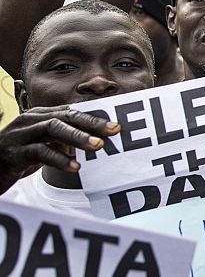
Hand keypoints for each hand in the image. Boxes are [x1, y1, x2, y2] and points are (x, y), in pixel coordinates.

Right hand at [0, 106, 118, 193]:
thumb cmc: (18, 157)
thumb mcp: (44, 146)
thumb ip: (63, 141)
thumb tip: (94, 141)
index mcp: (40, 116)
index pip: (72, 112)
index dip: (95, 117)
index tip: (116, 126)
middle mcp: (30, 120)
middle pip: (65, 116)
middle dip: (91, 123)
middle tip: (113, 131)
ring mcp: (20, 135)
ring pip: (53, 129)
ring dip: (78, 137)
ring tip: (98, 146)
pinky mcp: (13, 152)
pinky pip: (39, 152)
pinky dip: (58, 158)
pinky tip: (74, 167)